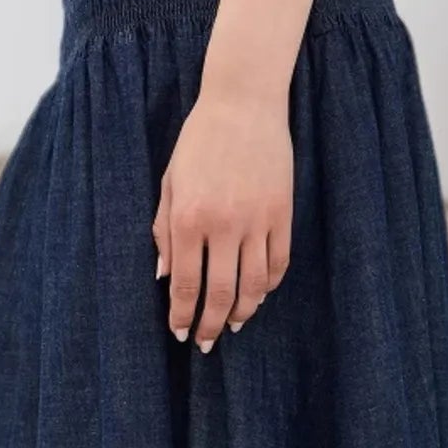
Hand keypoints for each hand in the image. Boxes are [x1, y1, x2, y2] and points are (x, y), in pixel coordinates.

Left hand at [153, 85, 292, 350]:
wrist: (244, 104)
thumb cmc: (199, 142)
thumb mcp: (170, 183)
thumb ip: (163, 231)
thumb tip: (164, 277)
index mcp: (189, 218)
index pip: (186, 284)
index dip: (183, 316)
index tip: (180, 334)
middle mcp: (224, 225)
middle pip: (220, 293)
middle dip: (210, 325)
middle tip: (205, 343)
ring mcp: (258, 221)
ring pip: (254, 286)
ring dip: (243, 312)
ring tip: (233, 324)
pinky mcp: (283, 214)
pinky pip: (278, 263)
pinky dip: (269, 285)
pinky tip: (258, 294)